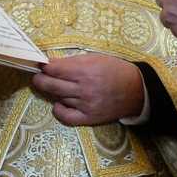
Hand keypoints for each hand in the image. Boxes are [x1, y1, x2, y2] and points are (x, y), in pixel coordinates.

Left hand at [31, 52, 146, 126]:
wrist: (137, 90)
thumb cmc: (116, 71)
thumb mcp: (96, 58)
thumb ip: (72, 61)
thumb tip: (50, 64)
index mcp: (86, 70)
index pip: (54, 69)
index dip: (44, 67)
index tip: (41, 66)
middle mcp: (84, 88)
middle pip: (50, 85)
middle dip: (40, 79)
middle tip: (38, 76)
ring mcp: (86, 104)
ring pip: (58, 98)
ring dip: (53, 92)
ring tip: (56, 86)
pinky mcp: (89, 118)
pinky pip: (66, 117)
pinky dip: (58, 110)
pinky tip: (60, 103)